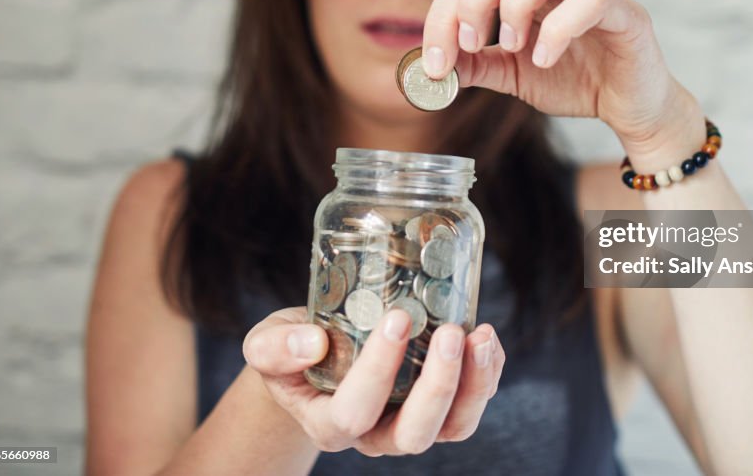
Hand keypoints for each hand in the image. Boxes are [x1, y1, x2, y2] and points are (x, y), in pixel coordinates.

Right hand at [242, 306, 504, 455]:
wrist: (316, 355)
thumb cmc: (292, 350)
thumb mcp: (266, 343)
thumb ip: (275, 347)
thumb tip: (312, 342)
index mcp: (330, 422)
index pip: (355, 412)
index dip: (378, 372)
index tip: (396, 318)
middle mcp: (375, 434)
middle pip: (414, 433)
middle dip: (438, 386)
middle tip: (449, 333)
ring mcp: (411, 424)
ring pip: (453, 427)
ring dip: (474, 384)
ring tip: (481, 335)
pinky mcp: (440, 408)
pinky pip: (471, 406)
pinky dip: (487, 373)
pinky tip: (485, 337)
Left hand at [421, 0, 696, 150]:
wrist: (628, 107)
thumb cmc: (574, 78)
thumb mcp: (511, 74)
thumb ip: (475, 64)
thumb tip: (429, 68)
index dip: (444, 9)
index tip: (436, 60)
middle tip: (470, 42)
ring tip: (511, 45)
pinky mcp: (628, 15)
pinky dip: (561, 28)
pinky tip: (546, 60)